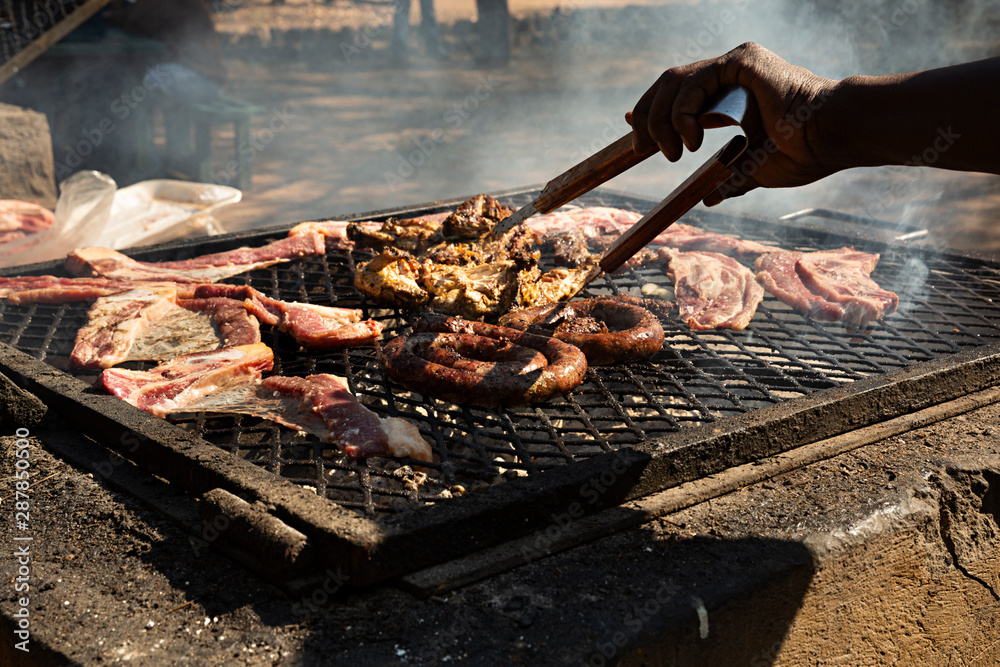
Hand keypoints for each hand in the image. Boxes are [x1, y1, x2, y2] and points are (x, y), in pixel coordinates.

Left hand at [628, 42, 840, 204]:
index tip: (629, 126)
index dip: (650, 109)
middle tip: (640, 149)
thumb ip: (730, 178)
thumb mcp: (754, 169)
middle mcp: (730, 75)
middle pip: (668, 85)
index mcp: (732, 96)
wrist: (830, 139)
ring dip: (660, 120)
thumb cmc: (804, 152)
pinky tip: (690, 139)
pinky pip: (694, 83)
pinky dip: (682, 114)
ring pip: (673, 83)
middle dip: (646, 117)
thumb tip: (710, 197)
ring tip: (670, 152)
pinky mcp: (741, 62)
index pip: (679, 96)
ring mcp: (735, 66)